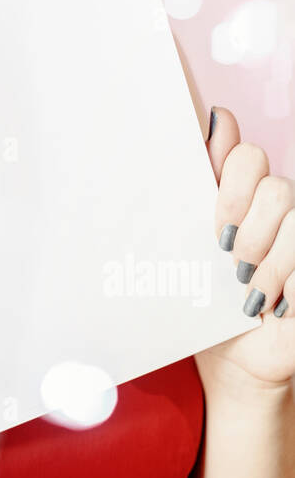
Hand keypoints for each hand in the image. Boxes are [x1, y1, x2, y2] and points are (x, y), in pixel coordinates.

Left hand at [197, 106, 294, 392]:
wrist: (232, 358)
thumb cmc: (207, 300)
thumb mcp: (193, 244)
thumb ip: (199, 187)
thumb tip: (212, 119)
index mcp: (247, 195)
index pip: (246, 154)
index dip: (229, 184)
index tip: (215, 226)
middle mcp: (281, 208)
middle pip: (271, 182)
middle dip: (244, 226)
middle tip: (229, 261)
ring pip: (294, 216)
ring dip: (267, 262)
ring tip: (248, 291)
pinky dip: (288, 288)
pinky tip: (277, 307)